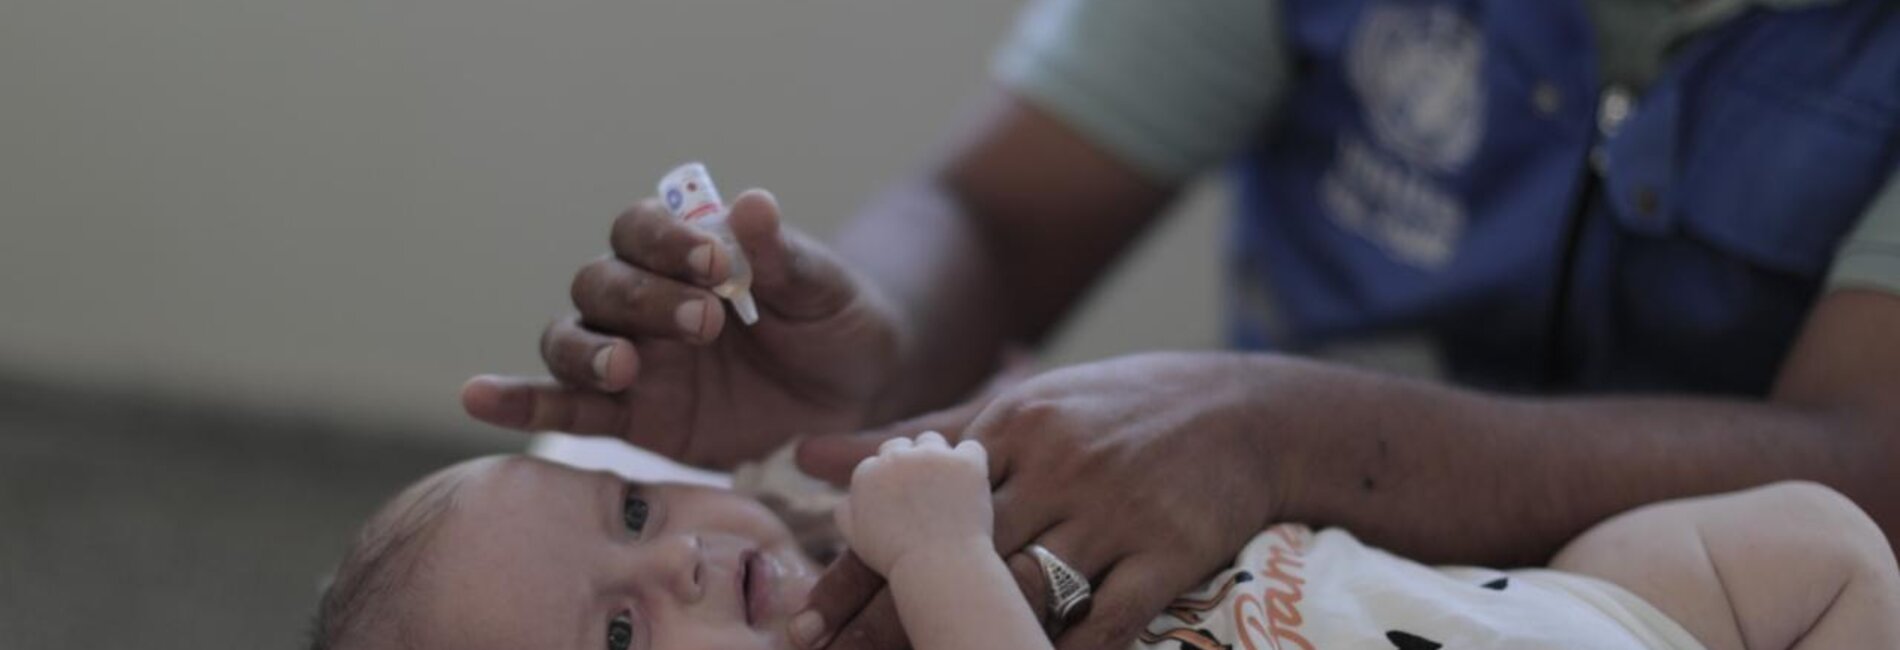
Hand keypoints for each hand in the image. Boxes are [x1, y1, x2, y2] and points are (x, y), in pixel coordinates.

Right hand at [460, 189, 903, 467]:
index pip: (644, 228)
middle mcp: (643, 300)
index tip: (717, 261)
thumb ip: (785, 256)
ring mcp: (630, 359)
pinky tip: (478, 397)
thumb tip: (753, 202)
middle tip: (705, 322)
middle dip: (644, 298)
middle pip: (601, 284)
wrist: (856, 395)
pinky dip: (518, 401)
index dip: (668, 240)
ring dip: (587, 349)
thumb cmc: (838, 326)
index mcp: (685, 253)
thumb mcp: (827, 291)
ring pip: (571, 340)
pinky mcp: (629, 418)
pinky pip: (563, 408)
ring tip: (627, 366)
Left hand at [791, 353, 1290, 649]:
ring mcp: (1115, 511)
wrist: (1248, 410)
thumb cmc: (1120, 407)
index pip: (919, 505)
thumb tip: (806, 455)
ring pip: (1027, 589)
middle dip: (891, 617)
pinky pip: (1109, 618)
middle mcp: (1057, 465)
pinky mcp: (1169, 551)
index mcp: (1013, 424)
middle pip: (961, 555)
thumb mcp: (1021, 403)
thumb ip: (918, 436)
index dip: (860, 565)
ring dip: (967, 638)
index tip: (806, 614)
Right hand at [834, 432, 992, 575]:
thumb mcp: (856, 539)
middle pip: (902, 445)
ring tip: (947, 488)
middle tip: (924, 493)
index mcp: (867, 473)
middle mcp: (897, 457)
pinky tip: (970, 483)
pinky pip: (971, 448)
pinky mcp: (966, 462)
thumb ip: (846, 511)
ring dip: (937, 457)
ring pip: (933, 441)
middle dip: (910, 463)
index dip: (891, 480)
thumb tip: (848, 497)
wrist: (939, 568)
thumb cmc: (896, 560)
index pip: (878, 461)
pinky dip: (971, 462)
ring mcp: (933, 456)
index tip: (903, 500)